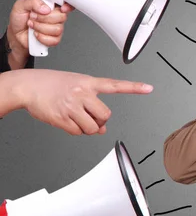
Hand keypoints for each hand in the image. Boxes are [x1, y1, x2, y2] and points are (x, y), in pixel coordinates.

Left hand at [7, 0, 74, 66]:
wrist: (16, 33)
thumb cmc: (19, 19)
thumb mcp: (21, 5)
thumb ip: (33, 2)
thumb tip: (45, 8)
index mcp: (49, 5)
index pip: (65, 3)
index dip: (67, 6)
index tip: (62, 8)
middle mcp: (55, 16)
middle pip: (62, 17)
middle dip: (44, 18)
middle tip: (33, 16)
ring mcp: (56, 28)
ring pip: (57, 29)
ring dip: (40, 28)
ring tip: (32, 25)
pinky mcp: (54, 39)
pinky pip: (54, 40)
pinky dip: (42, 38)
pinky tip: (36, 34)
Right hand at [12, 69, 152, 134]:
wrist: (27, 86)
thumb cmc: (53, 84)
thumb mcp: (76, 85)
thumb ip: (92, 103)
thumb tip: (101, 129)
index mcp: (88, 83)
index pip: (115, 85)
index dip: (133, 87)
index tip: (149, 88)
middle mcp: (82, 93)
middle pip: (105, 116)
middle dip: (100, 121)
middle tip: (91, 117)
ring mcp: (72, 106)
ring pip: (93, 128)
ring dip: (89, 128)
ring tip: (78, 118)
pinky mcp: (62, 118)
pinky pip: (78, 132)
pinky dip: (76, 131)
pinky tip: (67, 120)